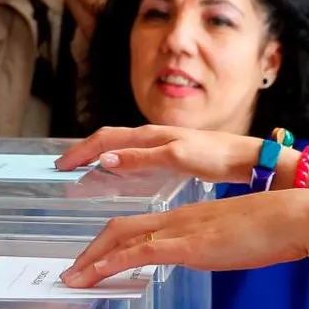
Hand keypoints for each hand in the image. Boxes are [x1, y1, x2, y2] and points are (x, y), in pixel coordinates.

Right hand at [56, 124, 265, 184]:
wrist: (246, 158)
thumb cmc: (216, 156)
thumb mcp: (176, 158)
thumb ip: (140, 159)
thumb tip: (105, 160)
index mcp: (149, 135)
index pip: (104, 139)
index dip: (81, 151)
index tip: (62, 165)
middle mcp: (151, 135)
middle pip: (108, 139)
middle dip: (84, 151)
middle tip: (64, 167)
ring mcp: (160, 143)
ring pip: (119, 145)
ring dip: (98, 154)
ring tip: (83, 169)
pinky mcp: (169, 153)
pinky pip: (132, 153)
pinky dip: (116, 161)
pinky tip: (118, 174)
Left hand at [61, 191, 308, 286]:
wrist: (293, 216)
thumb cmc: (275, 229)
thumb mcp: (237, 239)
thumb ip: (218, 244)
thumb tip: (214, 253)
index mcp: (188, 217)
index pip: (139, 226)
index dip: (113, 242)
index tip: (96, 258)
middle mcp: (177, 218)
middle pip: (121, 228)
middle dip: (92, 250)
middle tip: (72, 271)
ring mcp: (181, 229)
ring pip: (121, 237)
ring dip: (92, 260)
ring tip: (72, 279)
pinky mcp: (187, 244)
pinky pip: (139, 252)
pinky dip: (111, 262)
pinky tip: (95, 275)